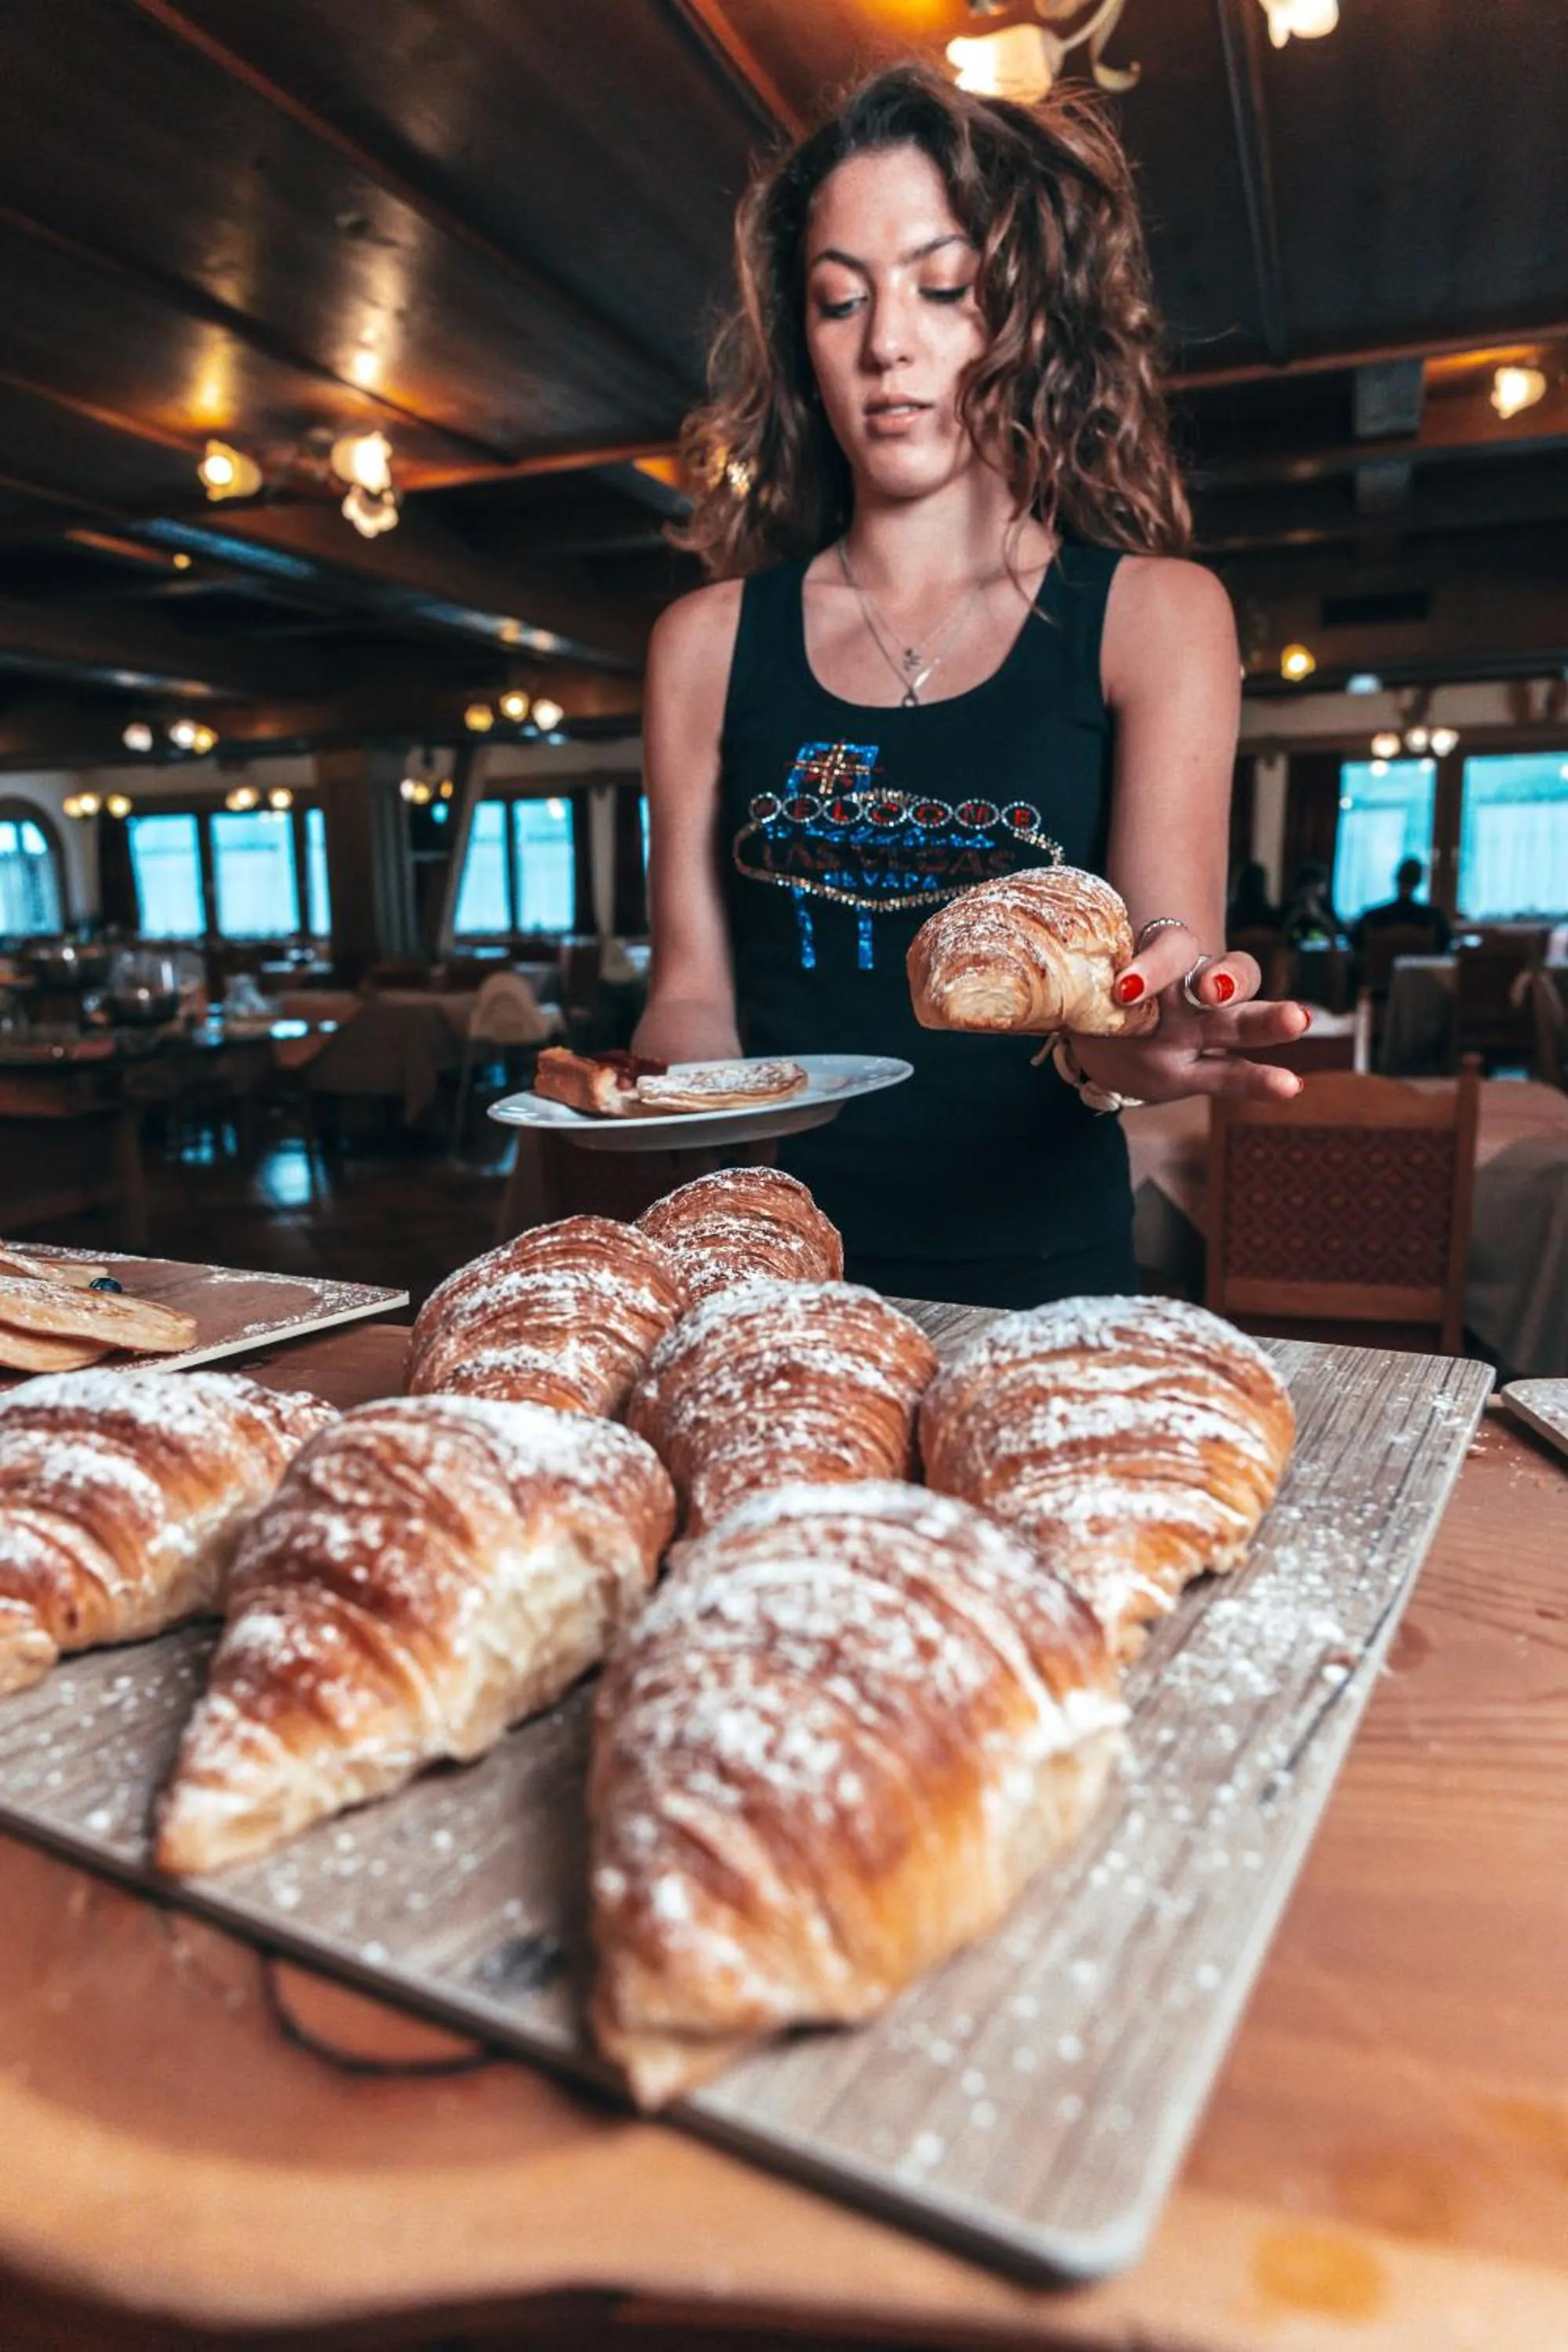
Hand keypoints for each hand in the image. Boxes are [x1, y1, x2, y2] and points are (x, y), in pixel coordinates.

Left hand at [1072, 927, 1309, 1103]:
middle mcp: (1186, 988)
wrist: (1099, 1032)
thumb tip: (1021, 961)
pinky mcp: (1199, 1068)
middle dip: (1223, 978)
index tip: (1126, 987)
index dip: (1151, 965)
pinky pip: (1231, 1074)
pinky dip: (1258, 1079)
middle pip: (1216, 972)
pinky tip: (1290, 1087)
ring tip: (1296, 1020)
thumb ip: (1076, 966)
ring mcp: (1200, 1027)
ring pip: (1237, 1019)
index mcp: (1158, 954)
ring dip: (1266, 1020)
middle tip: (1218, 988)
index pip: (1167, 946)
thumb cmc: (1094, 989)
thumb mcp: (1084, 971)